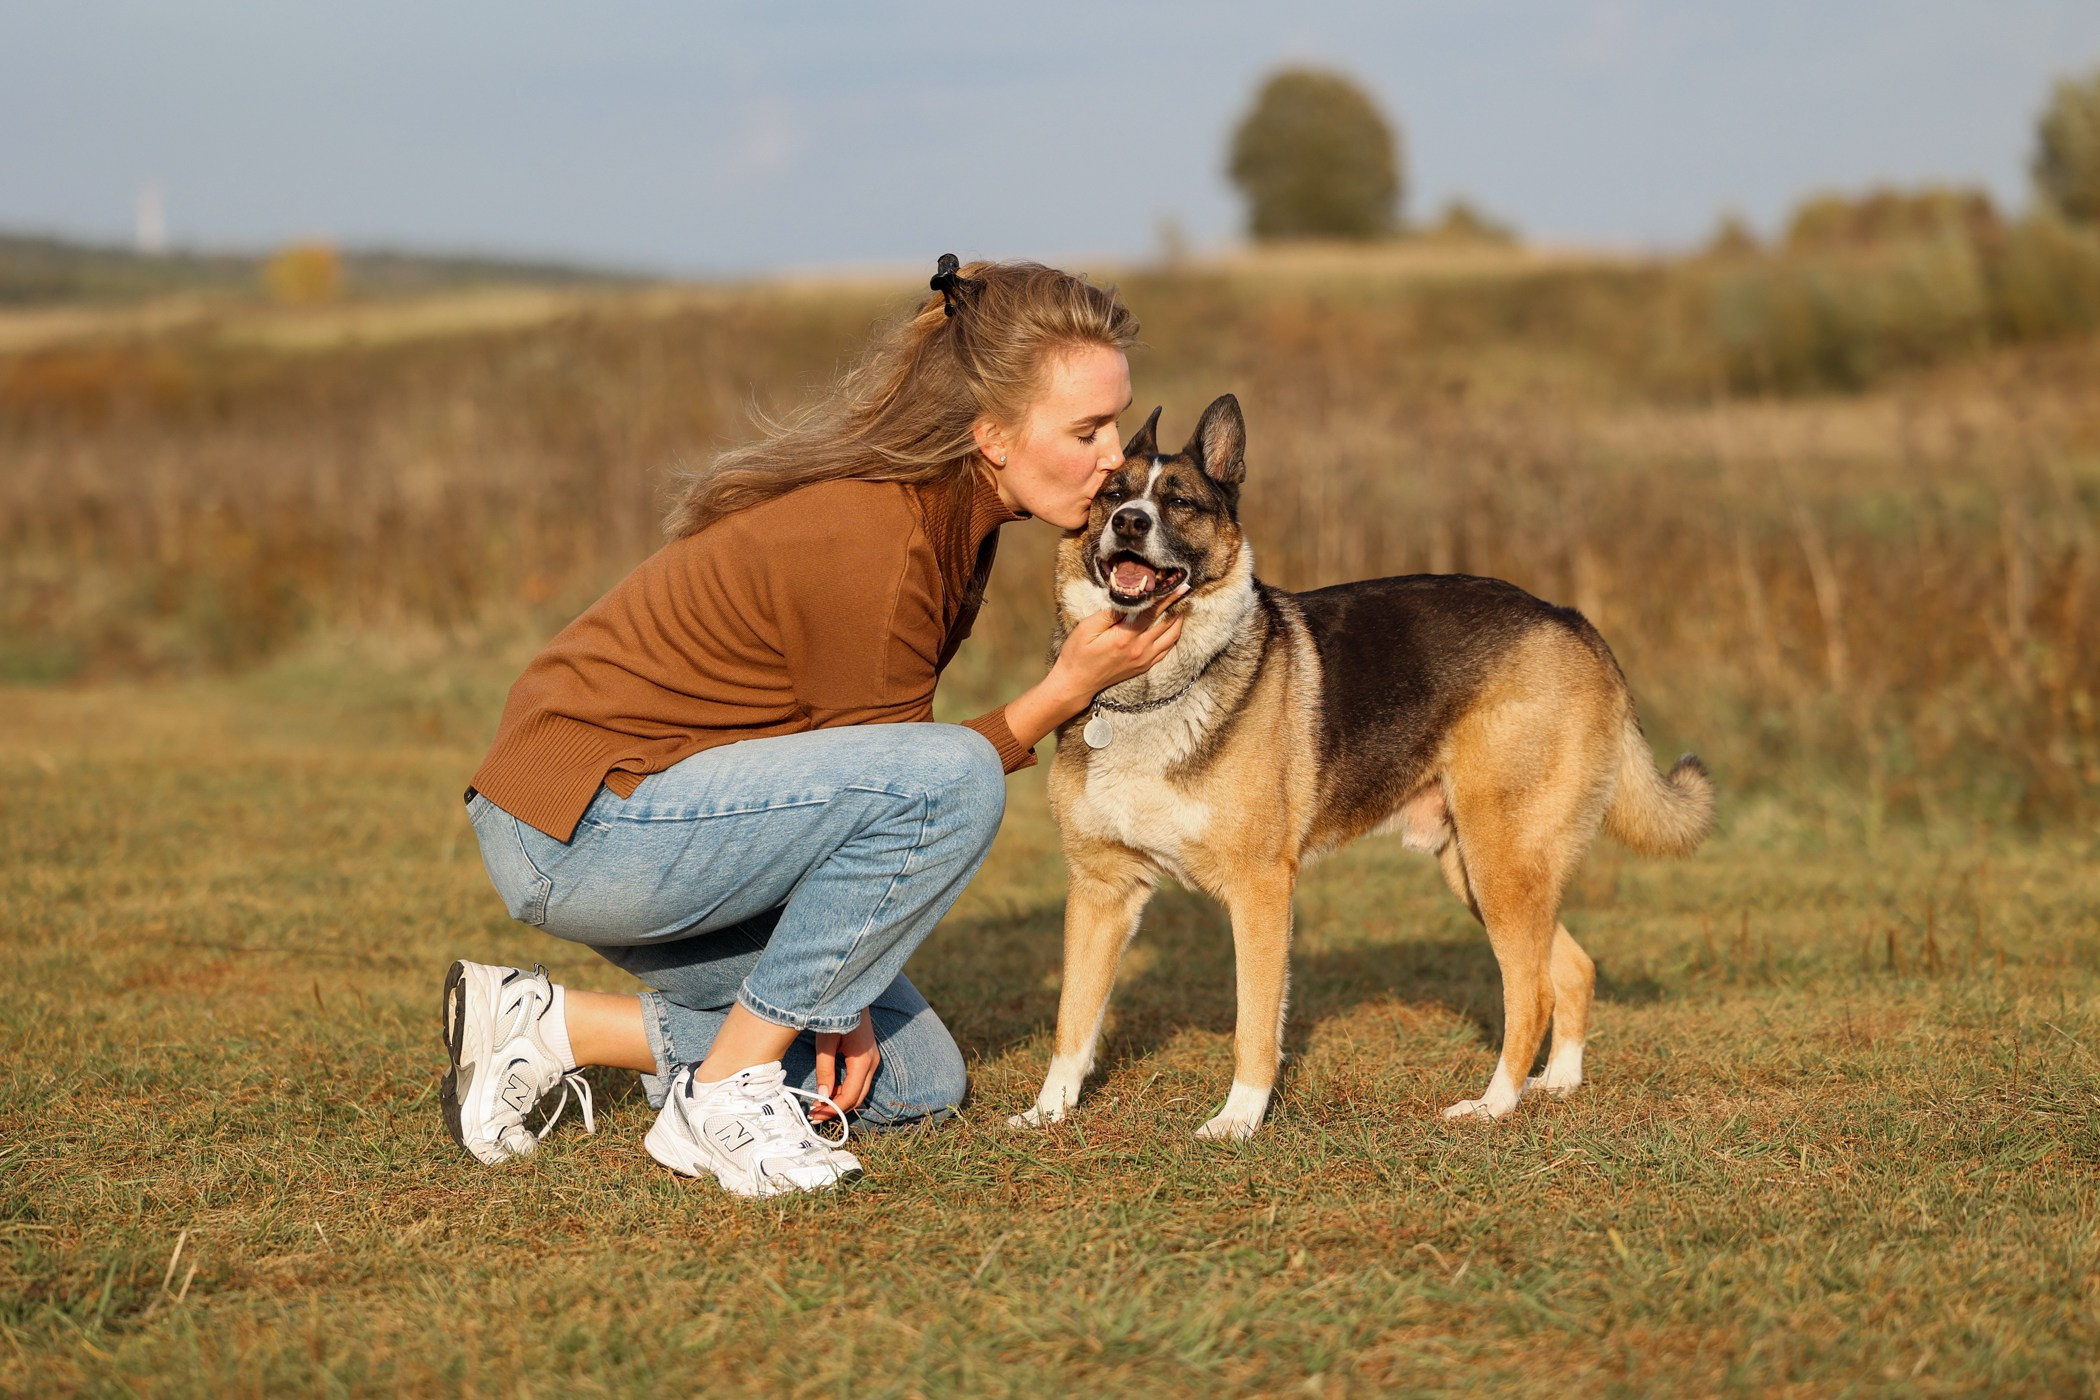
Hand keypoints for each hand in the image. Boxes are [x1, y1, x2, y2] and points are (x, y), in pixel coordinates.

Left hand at [812, 1011, 878, 1121]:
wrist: (851, 995)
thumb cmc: (836, 1015)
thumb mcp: (826, 1043)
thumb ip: (825, 1070)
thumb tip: (823, 1097)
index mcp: (862, 1061)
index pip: (849, 1096)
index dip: (832, 1109)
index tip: (814, 1114)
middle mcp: (872, 1064)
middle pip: (857, 1098)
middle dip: (837, 1110)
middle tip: (815, 1115)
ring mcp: (873, 1061)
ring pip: (860, 1092)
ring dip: (841, 1101)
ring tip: (819, 1105)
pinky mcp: (868, 1058)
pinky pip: (859, 1082)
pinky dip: (845, 1091)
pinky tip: (829, 1091)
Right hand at [1048, 586, 1190, 703]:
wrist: (1076, 683)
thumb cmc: (1077, 654)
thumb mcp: (1087, 628)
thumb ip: (1110, 613)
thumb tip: (1129, 599)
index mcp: (1126, 638)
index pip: (1153, 612)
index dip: (1168, 598)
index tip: (1181, 586)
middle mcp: (1140, 650)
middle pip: (1168, 625)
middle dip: (1178, 607)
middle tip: (1185, 593)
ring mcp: (1144, 660)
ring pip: (1171, 639)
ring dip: (1178, 622)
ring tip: (1181, 608)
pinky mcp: (1143, 667)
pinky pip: (1165, 651)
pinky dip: (1172, 637)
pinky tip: (1172, 628)